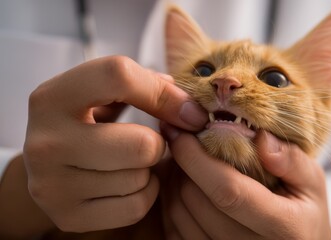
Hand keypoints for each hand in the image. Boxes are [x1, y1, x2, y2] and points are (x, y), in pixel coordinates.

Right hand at [23, 56, 206, 231]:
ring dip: (147, 171)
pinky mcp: (67, 215)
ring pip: (140, 179)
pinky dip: (143, 195)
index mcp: (53, 97)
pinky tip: (127, 183)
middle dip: (156, 143)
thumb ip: (145, 87)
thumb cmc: (84, 120)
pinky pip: (136, 207)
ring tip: (129, 162)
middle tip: (146, 142)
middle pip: (142, 145)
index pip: (120, 77)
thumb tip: (189, 110)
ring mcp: (52, 184)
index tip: (186, 111)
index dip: (164, 94)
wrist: (45, 161)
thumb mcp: (102, 92)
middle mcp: (46, 142)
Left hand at [161, 124, 330, 239]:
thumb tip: (261, 138)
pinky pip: (173, 230)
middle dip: (183, 165)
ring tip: (186, 164)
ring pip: (178, 214)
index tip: (181, 133)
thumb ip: (292, 160)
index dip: (197, 159)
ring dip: (174, 182)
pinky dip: (171, 203)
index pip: (228, 191)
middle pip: (195, 201)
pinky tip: (185, 187)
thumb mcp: (312, 183)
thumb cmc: (304, 213)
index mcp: (282, 227)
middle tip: (186, 143)